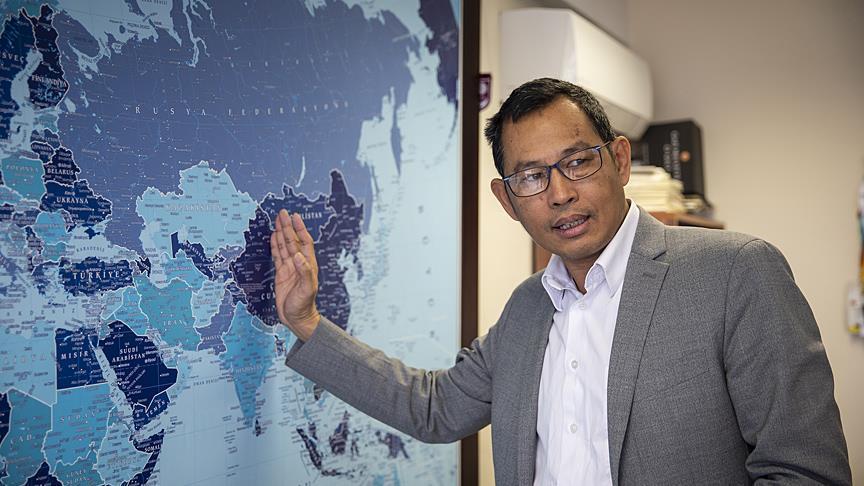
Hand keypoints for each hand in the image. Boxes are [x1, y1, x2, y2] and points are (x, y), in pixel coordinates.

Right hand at [270, 209, 320, 340]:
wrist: (297, 319)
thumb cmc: (304, 305)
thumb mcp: (306, 289)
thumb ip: (304, 271)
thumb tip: (298, 255)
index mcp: (307, 265)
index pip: (304, 242)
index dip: (299, 229)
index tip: (295, 216)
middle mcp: (299, 264)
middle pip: (292, 241)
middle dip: (288, 227)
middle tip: (282, 213)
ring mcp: (290, 268)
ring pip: (284, 247)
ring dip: (281, 233)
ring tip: (277, 221)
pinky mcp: (281, 274)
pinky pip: (277, 256)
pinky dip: (275, 246)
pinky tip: (273, 237)